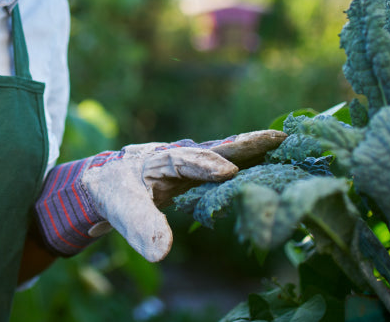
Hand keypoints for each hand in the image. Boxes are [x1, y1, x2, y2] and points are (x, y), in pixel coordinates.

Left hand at [34, 130, 285, 261]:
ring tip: (283, 144)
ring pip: (225, 152)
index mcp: (159, 160)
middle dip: (244, 143)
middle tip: (277, 138)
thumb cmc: (113, 192)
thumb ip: (141, 227)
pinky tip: (270, 162)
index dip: (206, 165)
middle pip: (215, 147)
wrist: (106, 180)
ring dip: (252, 149)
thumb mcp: (122, 210)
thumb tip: (162, 252)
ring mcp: (192, 159)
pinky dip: (248, 160)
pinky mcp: (199, 170)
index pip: (185, 161)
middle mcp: (180, 154)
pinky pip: (227, 162)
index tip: (228, 172)